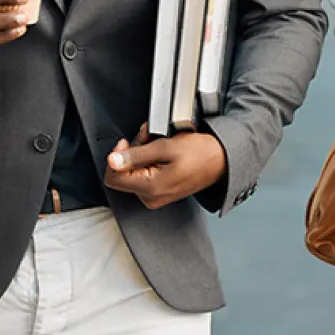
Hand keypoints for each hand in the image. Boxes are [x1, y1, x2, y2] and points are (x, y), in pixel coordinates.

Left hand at [104, 128, 226, 209]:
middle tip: (148, 136)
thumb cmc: (201, 153)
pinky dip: (149, 160)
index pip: (113, 177)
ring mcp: (156, 196)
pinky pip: (145, 175)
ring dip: (142, 154)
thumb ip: (136, 154)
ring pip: (134, 173)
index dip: (117, 156)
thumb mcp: (165, 147)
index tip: (128, 142)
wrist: (222, 159)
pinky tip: (161, 151)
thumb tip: (112, 160)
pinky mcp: (161, 192)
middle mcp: (151, 197)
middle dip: (133, 151)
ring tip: (158, 141)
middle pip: (124, 174)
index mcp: (150, 188)